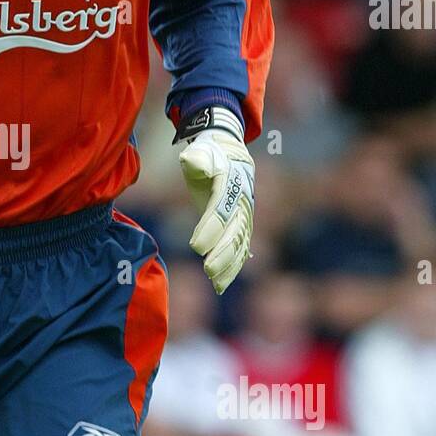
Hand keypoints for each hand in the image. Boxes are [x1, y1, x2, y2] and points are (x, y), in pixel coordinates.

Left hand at [179, 129, 254, 293]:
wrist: (233, 154)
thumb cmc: (210, 153)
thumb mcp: (202, 151)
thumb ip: (197, 158)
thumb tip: (190, 160)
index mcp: (231, 184)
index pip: (220, 210)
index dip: (210, 228)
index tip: (196, 245)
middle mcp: (242, 203)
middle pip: (234, 232)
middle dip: (222, 253)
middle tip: (208, 270)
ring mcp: (245, 217)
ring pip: (239, 245)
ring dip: (229, 266)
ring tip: (216, 284)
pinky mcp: (242, 227)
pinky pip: (240, 250)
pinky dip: (232, 268)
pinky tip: (221, 284)